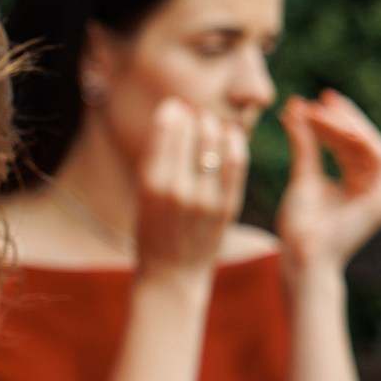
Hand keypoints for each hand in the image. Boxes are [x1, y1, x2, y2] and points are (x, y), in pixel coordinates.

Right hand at [132, 96, 246, 282]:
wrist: (172, 273)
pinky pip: (236, 161)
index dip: (172, 110)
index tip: (174, 106)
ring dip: (214, 125)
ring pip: (216, 142)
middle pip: (193, 131)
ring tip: (209, 124)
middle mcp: (177, 190)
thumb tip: (176, 110)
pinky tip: (229, 134)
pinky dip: (234, 141)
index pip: (166, 129)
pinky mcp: (227, 205)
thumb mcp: (143, 194)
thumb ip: (158, 157)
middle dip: (194, 116)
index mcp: (150, 185)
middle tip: (195, 114)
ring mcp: (205, 198)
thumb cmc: (152, 229)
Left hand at [276, 90, 380, 272]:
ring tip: (323, 110)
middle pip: (365, 142)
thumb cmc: (299, 227)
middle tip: (322, 97)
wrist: (301, 258)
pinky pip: (378, 159)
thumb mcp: (302, 177)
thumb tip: (296, 110)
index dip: (335, 122)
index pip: (351, 145)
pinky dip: (358, 140)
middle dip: (344, 118)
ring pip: (372, 147)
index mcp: (357, 184)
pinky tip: (335, 127)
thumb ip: (305, 145)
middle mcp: (373, 187)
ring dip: (349, 126)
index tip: (313, 102)